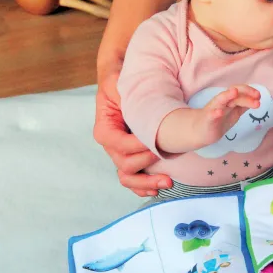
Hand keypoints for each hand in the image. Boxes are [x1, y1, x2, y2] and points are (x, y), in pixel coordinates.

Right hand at [93, 60, 171, 196]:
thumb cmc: (119, 83)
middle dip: (146, 168)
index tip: (155, 142)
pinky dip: (144, 187)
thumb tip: (130, 100)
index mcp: (105, 130)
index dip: (137, 146)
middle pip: (125, 165)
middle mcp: (111, 146)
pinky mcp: (133, 158)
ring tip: (167, 182)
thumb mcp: (116, 83)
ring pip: (128, 177)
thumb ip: (120, 92)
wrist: (122, 86)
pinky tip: (158, 189)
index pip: (119, 144)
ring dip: (146, 183)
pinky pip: (134, 179)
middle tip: (167, 164)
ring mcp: (122, 154)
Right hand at [193, 85, 260, 147]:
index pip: (240, 91)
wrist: (202, 132)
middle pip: (233, 93)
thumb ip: (244, 105)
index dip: (249, 91)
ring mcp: (213, 109)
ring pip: (220, 100)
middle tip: (257, 96)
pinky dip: (215, 113)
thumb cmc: (219, 120)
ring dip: (227, 95)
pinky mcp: (208, 119)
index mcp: (229, 100)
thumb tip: (257, 99)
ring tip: (234, 92)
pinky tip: (220, 112)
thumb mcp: (234, 112)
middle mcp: (221, 101)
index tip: (259, 96)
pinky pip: (210, 115)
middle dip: (245, 93)